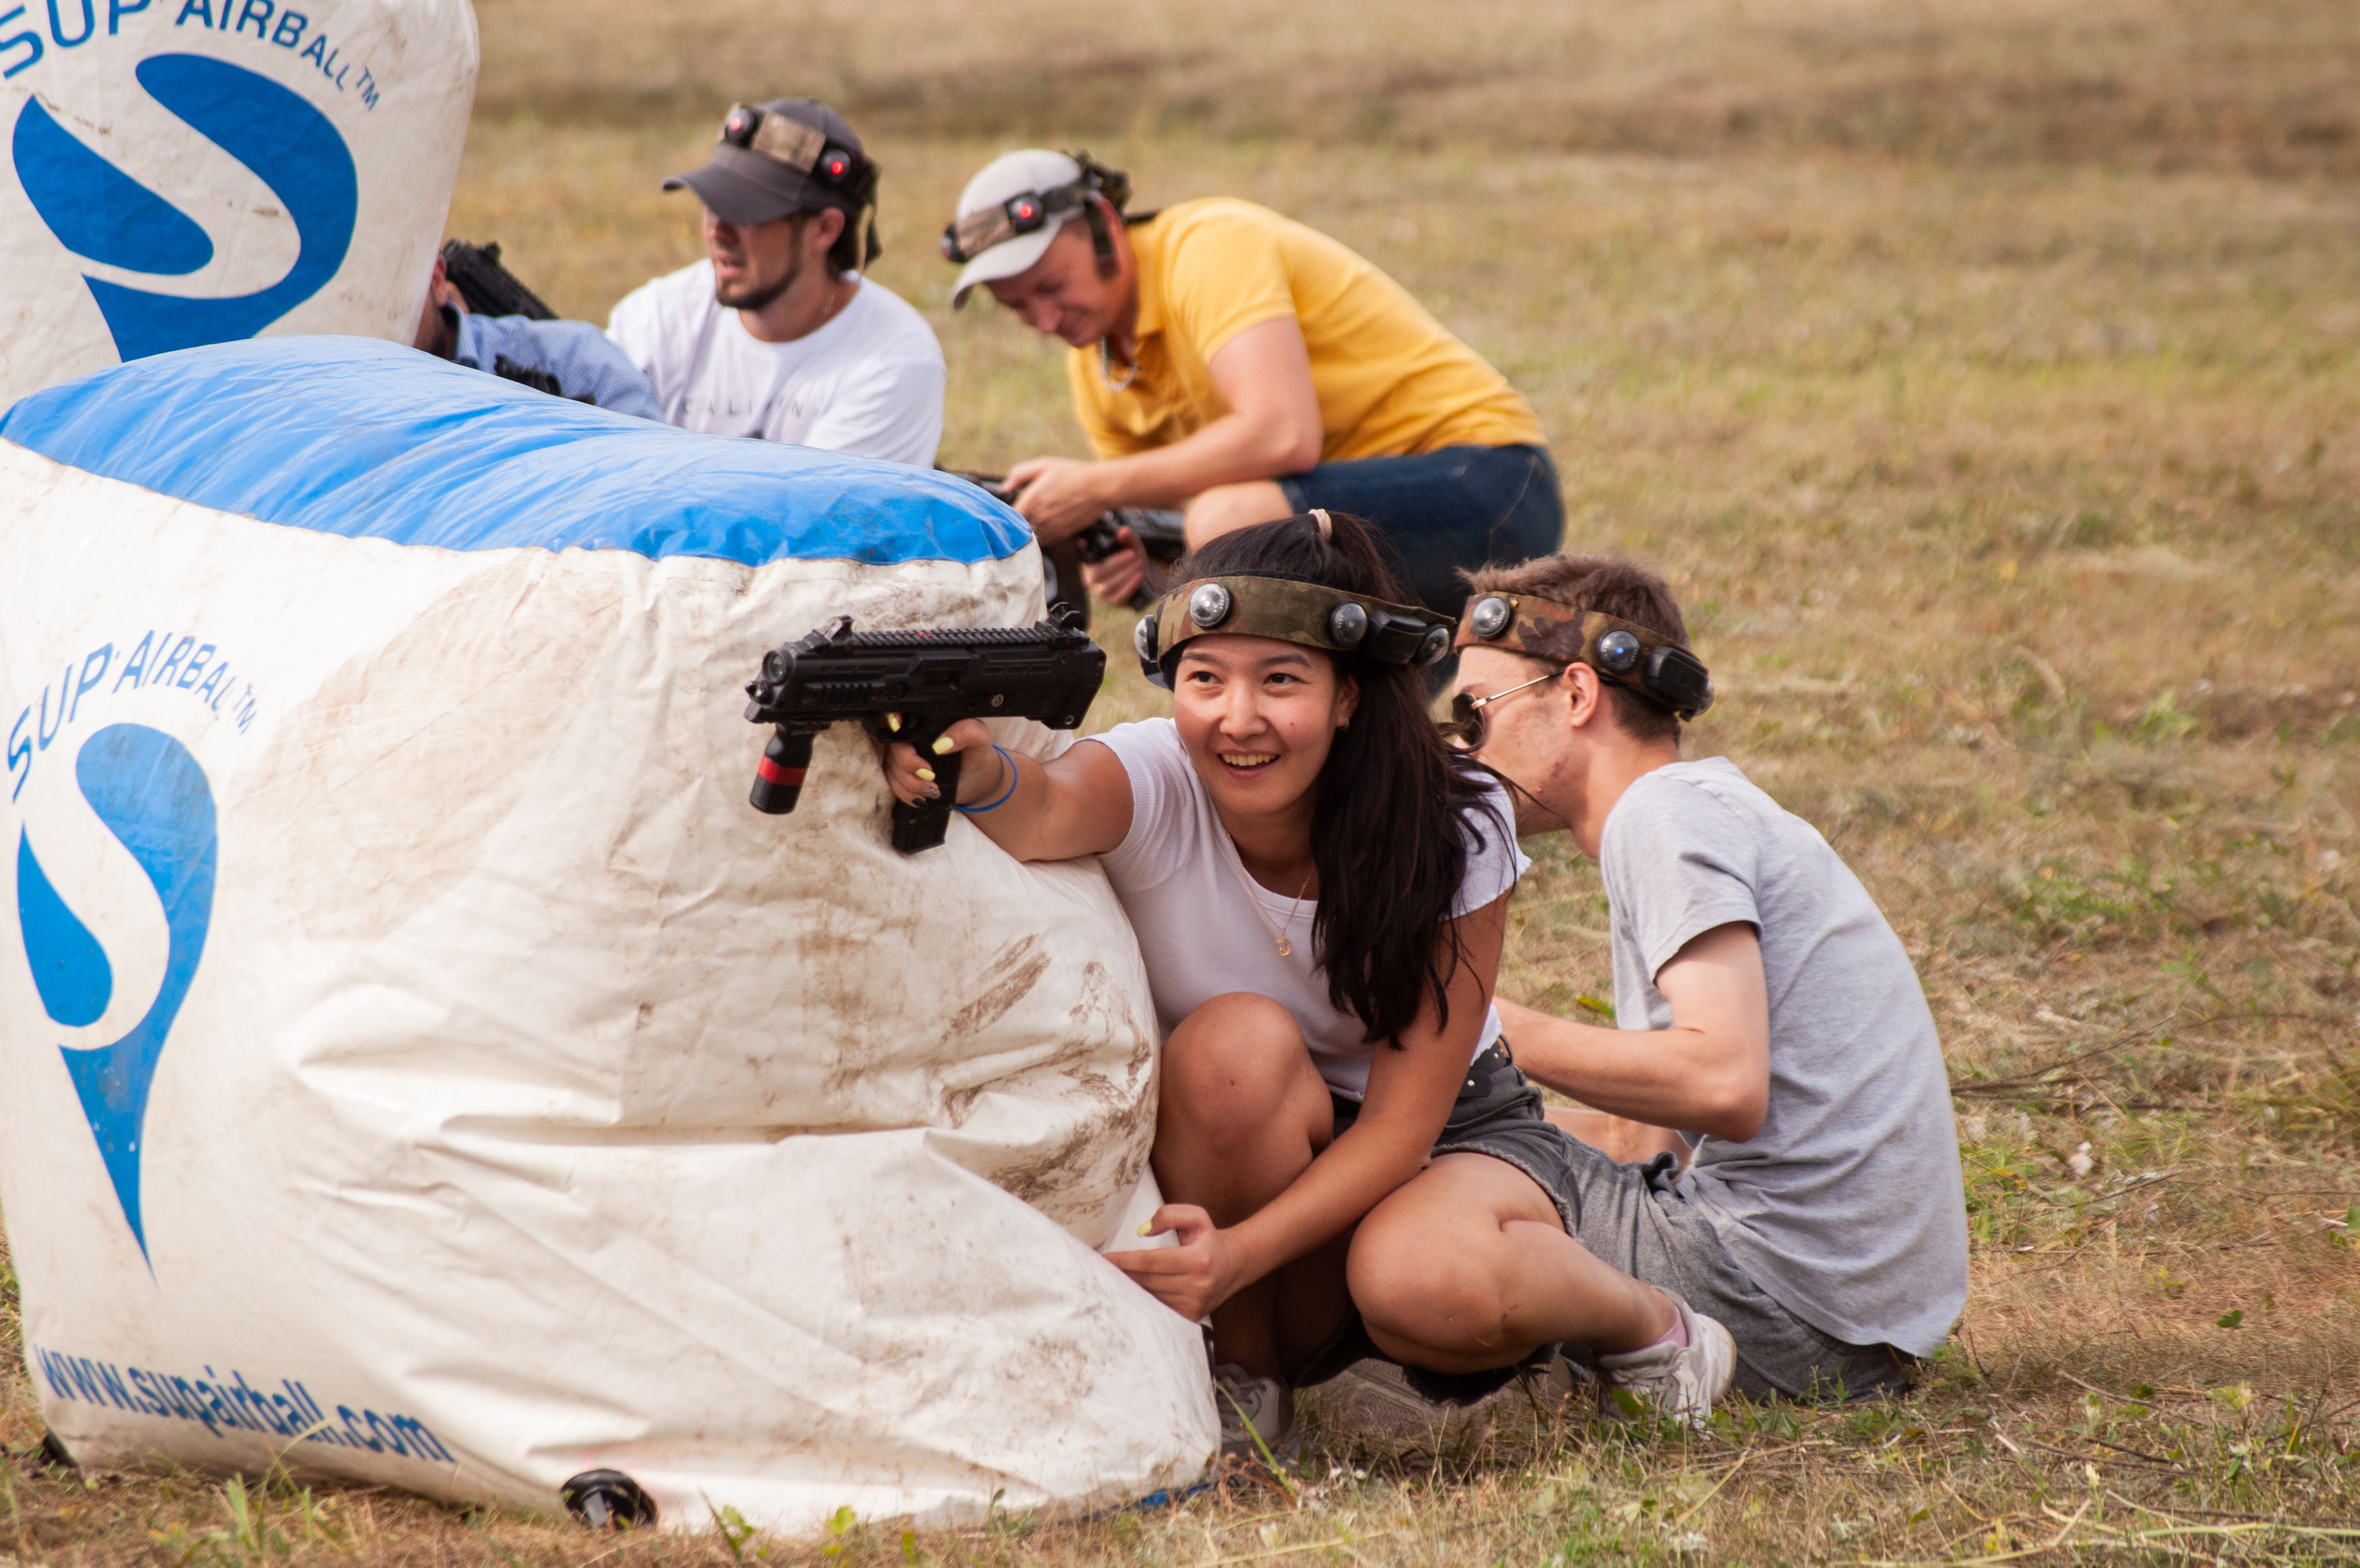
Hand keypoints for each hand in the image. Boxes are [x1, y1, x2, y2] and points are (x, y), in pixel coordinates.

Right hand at [880, 718, 998, 807]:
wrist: (976, 779)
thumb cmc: (976, 753)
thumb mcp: (980, 737)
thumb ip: (967, 731)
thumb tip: (942, 743)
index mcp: (927, 720)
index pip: (900, 713)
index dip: (893, 719)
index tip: (898, 727)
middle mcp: (911, 736)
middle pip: (894, 746)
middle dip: (909, 765)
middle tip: (931, 775)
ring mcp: (903, 755)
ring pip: (891, 767)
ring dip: (910, 784)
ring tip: (933, 790)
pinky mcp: (901, 774)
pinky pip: (893, 784)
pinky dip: (907, 794)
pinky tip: (923, 797)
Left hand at [1005, 456, 1113, 543]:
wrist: (1099, 489)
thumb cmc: (1073, 474)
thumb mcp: (1044, 465)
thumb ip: (1020, 474)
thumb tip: (1005, 487)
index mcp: (1031, 499)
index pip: (1009, 515)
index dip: (1006, 514)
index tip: (1007, 511)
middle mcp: (1039, 516)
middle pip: (1019, 528)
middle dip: (1017, 524)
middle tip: (1019, 518)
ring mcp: (1050, 527)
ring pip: (1031, 537)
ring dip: (1029, 532)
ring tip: (1034, 522)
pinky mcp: (1061, 535)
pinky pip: (1045, 540)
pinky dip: (1042, 535)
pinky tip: (1047, 525)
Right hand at [1079, 526, 1148, 605]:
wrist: (1146, 578)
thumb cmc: (1133, 560)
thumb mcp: (1132, 545)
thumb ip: (1128, 537)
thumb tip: (1123, 532)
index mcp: (1092, 561)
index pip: (1081, 556)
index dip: (1080, 550)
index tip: (1083, 542)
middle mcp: (1092, 578)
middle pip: (1097, 573)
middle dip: (1116, 562)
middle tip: (1132, 554)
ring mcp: (1101, 591)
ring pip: (1108, 585)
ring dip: (1125, 573)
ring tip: (1139, 564)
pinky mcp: (1113, 601)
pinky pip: (1118, 596)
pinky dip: (1130, 586)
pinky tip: (1139, 576)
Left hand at [1106, 1204, 1250, 1321]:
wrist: (1234, 1265)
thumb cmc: (1209, 1239)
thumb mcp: (1196, 1216)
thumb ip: (1169, 1214)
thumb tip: (1142, 1231)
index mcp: (1198, 1259)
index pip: (1150, 1261)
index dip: (1124, 1260)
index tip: (1103, 1259)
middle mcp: (1197, 1285)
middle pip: (1146, 1281)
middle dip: (1121, 1275)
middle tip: (1098, 1270)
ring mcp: (1194, 1305)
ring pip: (1150, 1297)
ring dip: (1129, 1289)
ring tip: (1111, 1280)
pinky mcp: (1191, 1316)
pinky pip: (1158, 1309)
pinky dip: (1142, 1301)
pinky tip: (1130, 1293)